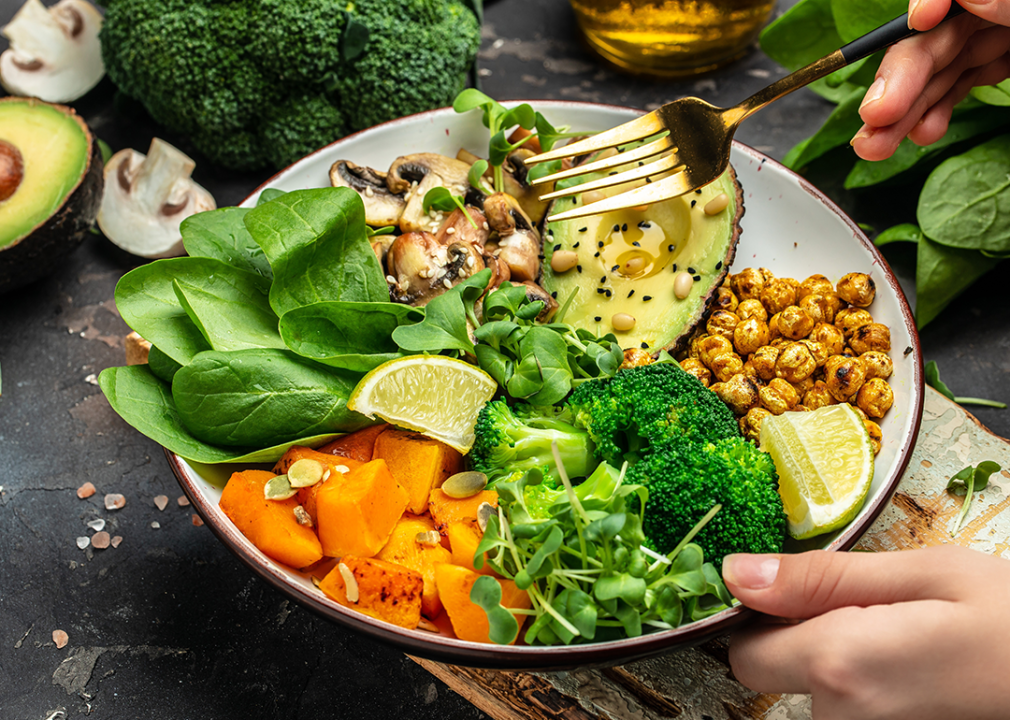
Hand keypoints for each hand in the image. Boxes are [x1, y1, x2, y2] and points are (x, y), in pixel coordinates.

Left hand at [724, 546, 1009, 719]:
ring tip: (906, 634)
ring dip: (842, 661)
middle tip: (869, 607)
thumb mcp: (923, 574)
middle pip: (777, 675)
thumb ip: (819, 579)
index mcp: (842, 664)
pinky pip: (853, 710)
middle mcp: (845, 717)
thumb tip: (734, 574)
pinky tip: (916, 664)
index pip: (744, 654)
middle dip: (802, 639)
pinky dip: (869, 684)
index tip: (791, 591)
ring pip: (817, 694)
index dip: (756, 618)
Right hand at [851, 0, 1009, 160]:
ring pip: (938, 72)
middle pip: (931, 41)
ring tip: (876, 143)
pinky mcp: (999, 59)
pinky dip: (936, 111)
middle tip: (874, 114)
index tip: (920, 19)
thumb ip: (1009, 1)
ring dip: (904, 113)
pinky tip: (919, 132)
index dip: (925, 6)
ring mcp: (993, 37)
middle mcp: (988, 9)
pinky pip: (961, 84)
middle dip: (898, 79)